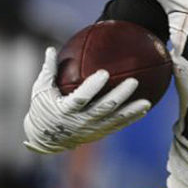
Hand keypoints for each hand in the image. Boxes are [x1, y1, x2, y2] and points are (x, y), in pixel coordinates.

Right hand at [23, 47, 150, 153]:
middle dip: (119, 95)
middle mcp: (80, 121)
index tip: (104, 72)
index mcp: (66, 109)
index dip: (93, 86)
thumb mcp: (41, 90)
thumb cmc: (43, 108)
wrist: (45, 139)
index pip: (81, 97)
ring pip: (114, 119)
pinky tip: (145, 108)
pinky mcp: (99, 133)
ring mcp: (91, 129)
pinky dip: (131, 118)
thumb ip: (48, 70)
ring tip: (146, 102)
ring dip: (131, 110)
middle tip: (134, 81)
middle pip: (103, 108)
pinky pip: (118, 125)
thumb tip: (50, 48)